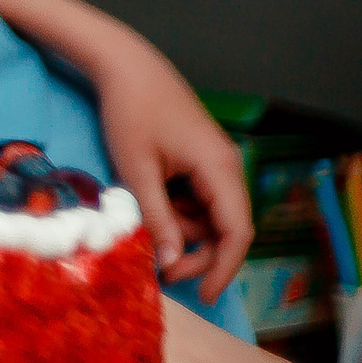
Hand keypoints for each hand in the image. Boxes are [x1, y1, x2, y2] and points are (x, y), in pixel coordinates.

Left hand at [94, 61, 252, 298]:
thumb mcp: (137, 172)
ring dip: (181, 231)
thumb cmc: (130, 113)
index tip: (204, 295)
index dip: (223, 268)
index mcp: (221, 169)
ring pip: (207, 215)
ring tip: (142, 228)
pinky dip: (174, 211)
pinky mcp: (197, 160)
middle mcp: (226, 167)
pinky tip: (146, 205)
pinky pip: (194, 198)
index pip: (237, 233)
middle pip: (225, 228)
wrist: (124, 66)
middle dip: (196, 253)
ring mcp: (213, 163)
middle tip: (160, 271)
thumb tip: (172, 263)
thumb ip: (157, 219)